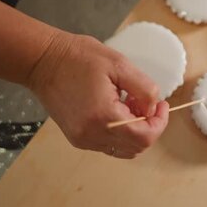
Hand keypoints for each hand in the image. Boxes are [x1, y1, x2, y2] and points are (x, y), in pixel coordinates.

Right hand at [28, 32, 168, 158]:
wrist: (43, 61)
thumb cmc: (79, 58)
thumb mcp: (121, 65)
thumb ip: (145, 89)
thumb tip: (153, 108)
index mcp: (104, 117)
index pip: (144, 137)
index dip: (160, 123)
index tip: (162, 105)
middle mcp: (91, 135)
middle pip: (136, 147)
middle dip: (149, 125)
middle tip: (145, 101)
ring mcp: (82, 139)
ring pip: (124, 149)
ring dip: (135, 130)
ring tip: (130, 103)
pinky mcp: (77, 138)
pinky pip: (109, 144)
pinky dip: (121, 132)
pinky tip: (117, 108)